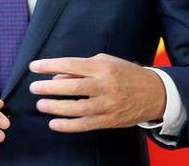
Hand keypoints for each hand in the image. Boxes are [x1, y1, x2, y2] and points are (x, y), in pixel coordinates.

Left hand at [29, 53, 165, 132]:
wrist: (155, 93)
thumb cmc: (124, 73)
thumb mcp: (105, 62)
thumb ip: (80, 69)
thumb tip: (57, 77)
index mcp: (102, 68)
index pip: (70, 65)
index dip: (49, 66)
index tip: (33, 67)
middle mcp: (105, 86)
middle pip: (72, 88)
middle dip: (49, 88)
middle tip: (33, 88)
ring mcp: (108, 105)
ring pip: (77, 108)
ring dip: (56, 107)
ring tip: (40, 105)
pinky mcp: (110, 120)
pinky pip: (86, 124)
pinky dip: (68, 126)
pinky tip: (54, 124)